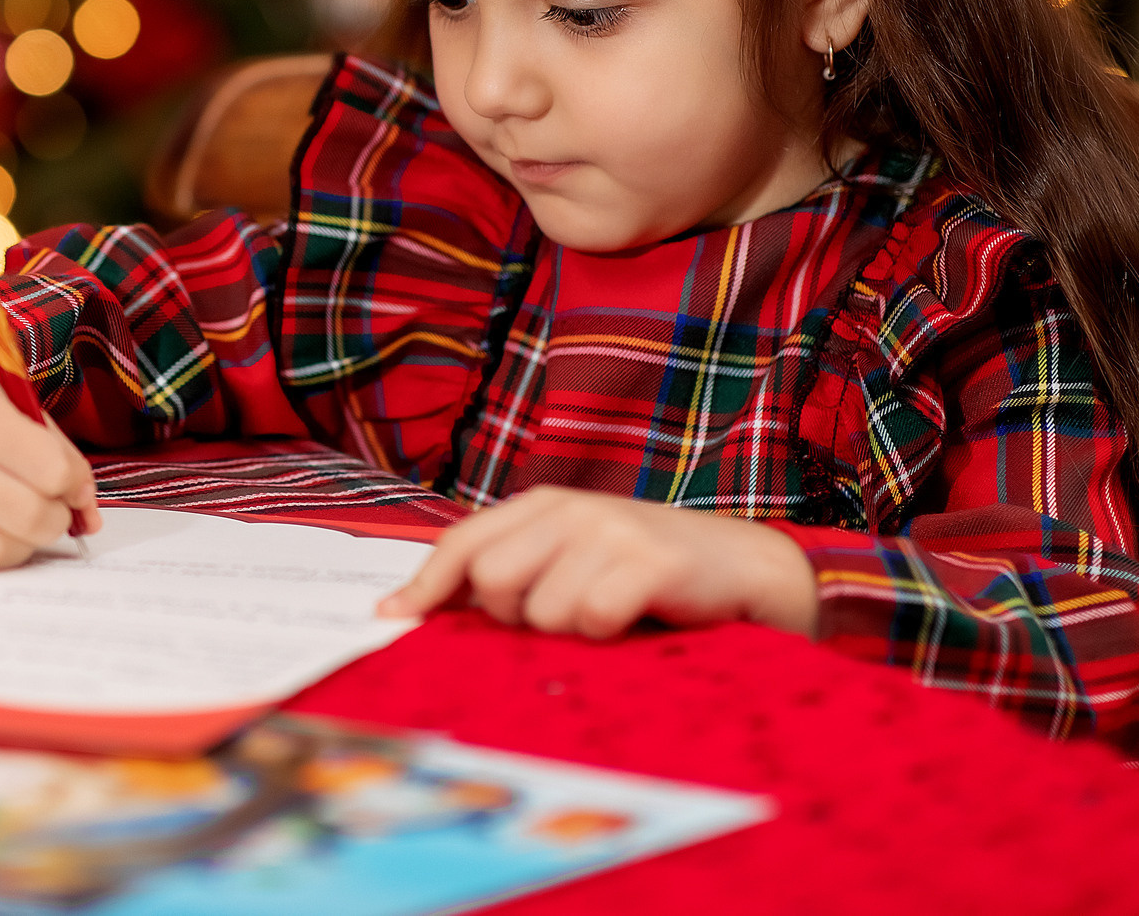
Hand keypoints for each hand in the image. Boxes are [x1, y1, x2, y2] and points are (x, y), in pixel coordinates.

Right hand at [0, 301, 100, 569]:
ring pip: (3, 550)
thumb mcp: (16, 398)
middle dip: (58, 515)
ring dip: (28, 538)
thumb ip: (58, 451)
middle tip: (54, 501)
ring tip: (26, 513)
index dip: (75, 481)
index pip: (52, 473)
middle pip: (32, 518)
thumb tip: (88, 511)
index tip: (72, 479)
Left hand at [377, 486, 816, 638]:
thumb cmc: (649, 577)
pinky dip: (608, 634)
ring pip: (541, 610)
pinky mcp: (648, 560)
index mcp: (542, 505)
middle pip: (490, 580)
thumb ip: (510, 574)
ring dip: (571, 631)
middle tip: (565, 618)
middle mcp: (569, 508)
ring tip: (610, 616)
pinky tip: (636, 619)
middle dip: (515, 617)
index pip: (461, 542)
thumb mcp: (572, 563)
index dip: (424, 585)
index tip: (390, 620)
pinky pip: (591, 618)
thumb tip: (411, 611)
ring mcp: (609, 530)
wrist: (748, 570)